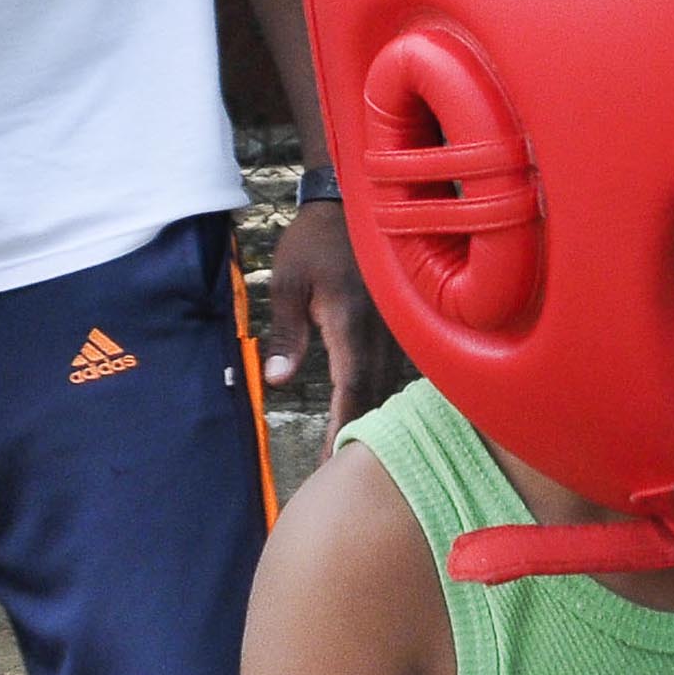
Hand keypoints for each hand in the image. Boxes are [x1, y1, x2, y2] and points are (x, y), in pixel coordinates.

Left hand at [265, 198, 406, 449]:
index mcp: (351, 323)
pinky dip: (379, 394)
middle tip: (336, 471)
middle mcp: (381, 330)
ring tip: (352, 450)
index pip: (351, 388)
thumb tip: (277, 381)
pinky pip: (393, 368)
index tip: (330, 461)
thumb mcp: (288, 282)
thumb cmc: (314, 240)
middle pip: (374, 395)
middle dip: (358, 433)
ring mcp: (394, 327)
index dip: (342, 427)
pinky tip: (370, 411)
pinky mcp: (397, 324)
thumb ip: (286, 333)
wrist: (351, 202)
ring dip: (371, 417)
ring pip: (388, 385)